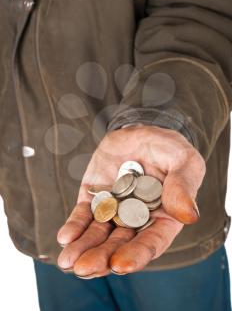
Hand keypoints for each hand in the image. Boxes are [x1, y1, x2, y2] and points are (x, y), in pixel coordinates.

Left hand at [57, 125, 205, 276]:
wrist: (141, 132)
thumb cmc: (169, 148)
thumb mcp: (183, 161)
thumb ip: (183, 186)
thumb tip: (188, 215)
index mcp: (164, 218)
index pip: (151, 241)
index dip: (137, 254)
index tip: (120, 265)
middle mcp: (137, 220)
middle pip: (120, 244)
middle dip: (102, 257)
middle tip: (85, 268)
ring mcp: (114, 210)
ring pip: (99, 234)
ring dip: (83, 248)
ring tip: (68, 261)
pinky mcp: (95, 199)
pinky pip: (84, 215)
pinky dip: (75, 226)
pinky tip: (65, 237)